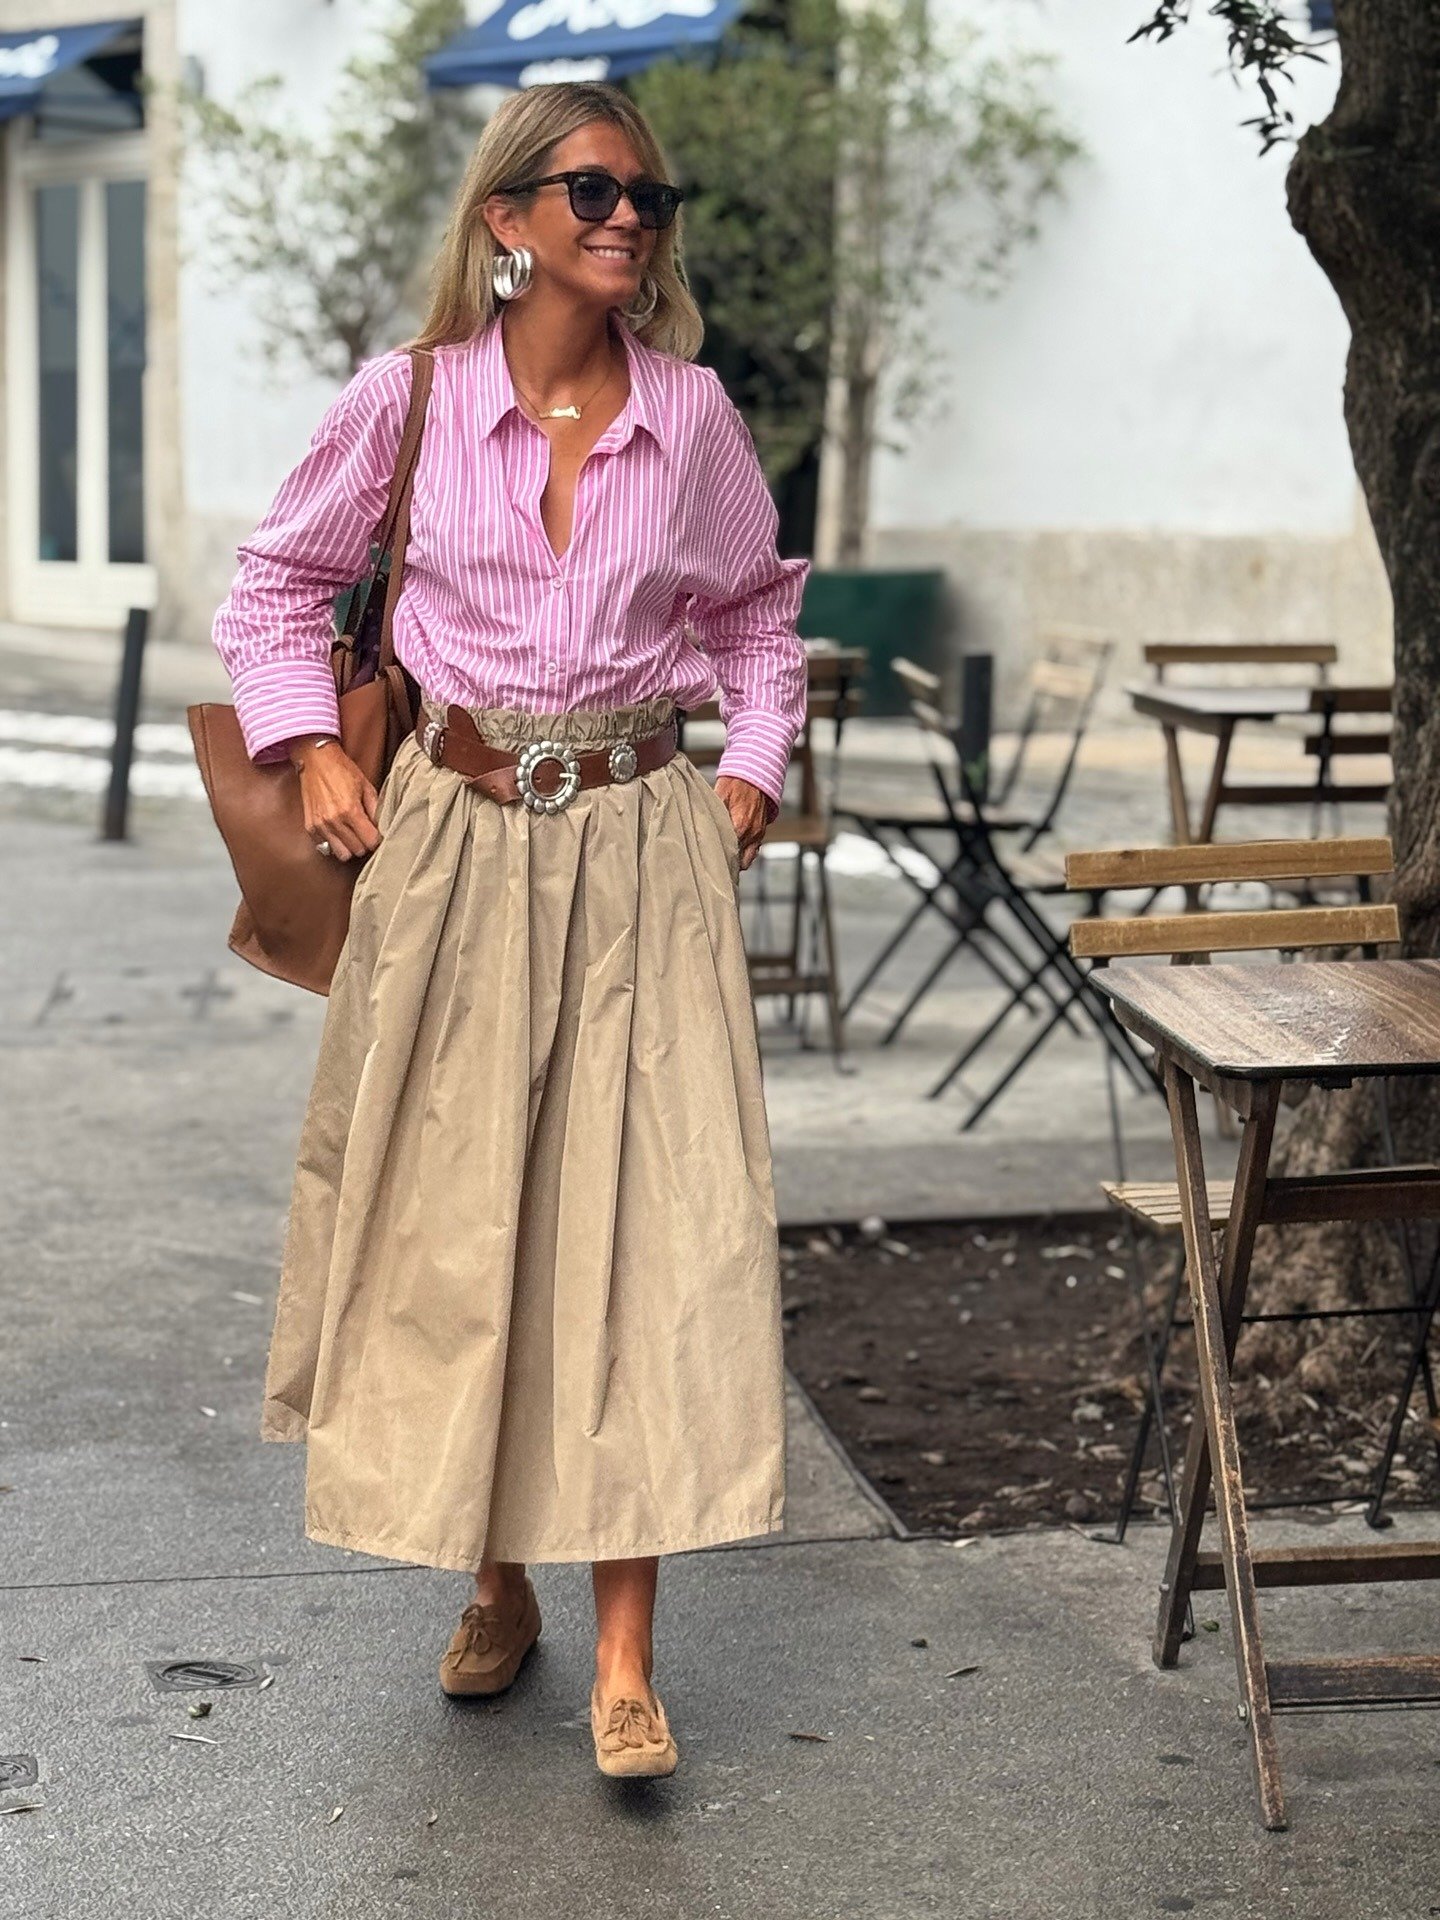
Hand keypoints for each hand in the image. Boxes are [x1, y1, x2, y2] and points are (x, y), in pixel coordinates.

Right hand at [289, 736, 381, 861]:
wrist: (315, 760)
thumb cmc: (342, 770)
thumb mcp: (366, 786)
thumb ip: (375, 808)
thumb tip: (382, 827)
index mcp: (350, 811)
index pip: (371, 841)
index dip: (377, 839)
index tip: (377, 833)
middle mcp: (334, 821)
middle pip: (357, 850)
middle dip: (364, 843)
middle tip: (365, 832)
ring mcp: (320, 825)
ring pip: (342, 854)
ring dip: (350, 846)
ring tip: (351, 834)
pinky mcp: (310, 826)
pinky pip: (326, 846)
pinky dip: (334, 842)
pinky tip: (338, 831)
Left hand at [713, 774, 769, 871]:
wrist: (756, 775)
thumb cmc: (735, 783)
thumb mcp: (719, 795)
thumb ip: (711, 814)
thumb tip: (698, 827)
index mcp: (739, 825)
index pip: (728, 853)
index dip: (717, 859)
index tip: (707, 861)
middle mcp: (751, 833)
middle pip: (739, 863)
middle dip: (728, 865)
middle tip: (713, 864)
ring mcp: (758, 834)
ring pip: (748, 859)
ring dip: (737, 860)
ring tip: (723, 859)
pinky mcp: (761, 832)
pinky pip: (754, 850)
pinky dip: (744, 853)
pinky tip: (733, 850)